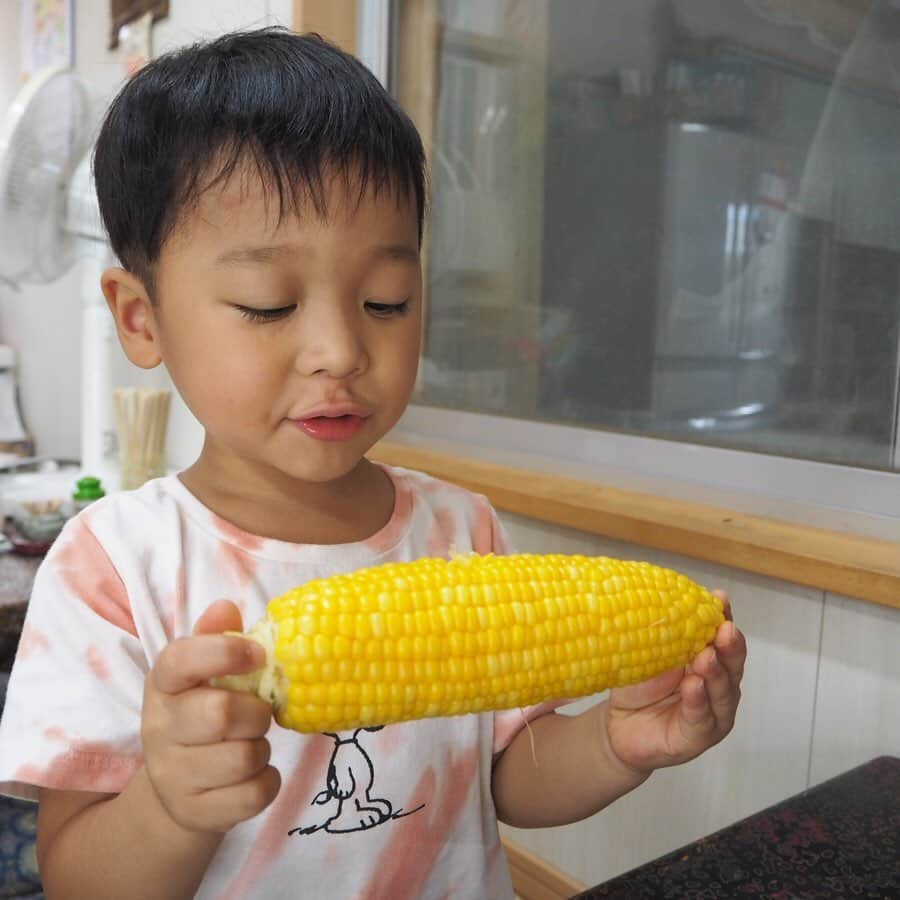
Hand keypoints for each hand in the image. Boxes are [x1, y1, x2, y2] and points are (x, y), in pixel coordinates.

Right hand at [140, 600, 280, 832]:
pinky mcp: (196, 812)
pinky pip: (254, 794)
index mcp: (162, 685)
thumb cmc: (201, 714)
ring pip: (243, 757)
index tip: (258, 655)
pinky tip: (254, 774)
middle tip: (259, 714)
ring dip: (262, 748)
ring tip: (251, 744)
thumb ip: (215, 638)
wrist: (178, 791)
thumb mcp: (202, 675)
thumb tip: (225, 606)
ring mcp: (173, 775)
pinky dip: (268, 781)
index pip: (180, 660)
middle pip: (220, 713)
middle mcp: (159, 729)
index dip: (224, 652)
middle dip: (256, 712)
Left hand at [603, 591, 745, 774]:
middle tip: (724, 630)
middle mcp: (718, 686)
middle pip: (732, 665)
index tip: (720, 600)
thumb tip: (672, 596)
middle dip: (730, 647)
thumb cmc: (638, 684)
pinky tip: (694, 686)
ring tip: (707, 657)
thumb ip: (667, 633)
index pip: (723, 637)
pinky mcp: (698, 737)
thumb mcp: (650, 652)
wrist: (617, 723)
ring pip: (723, 693)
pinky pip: (701, 718)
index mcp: (709, 659)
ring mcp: (712, 713)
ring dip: (716, 673)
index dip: (723, 618)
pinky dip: (699, 701)